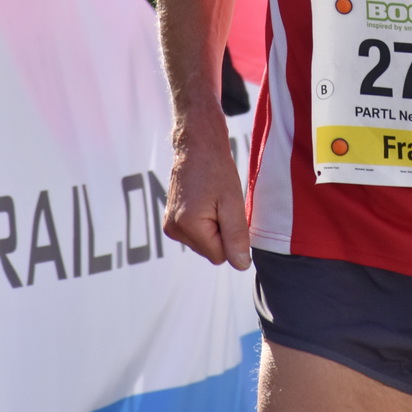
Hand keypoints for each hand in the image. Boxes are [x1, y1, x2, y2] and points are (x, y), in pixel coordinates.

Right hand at [162, 130, 251, 269]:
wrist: (196, 145)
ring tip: (212, 200)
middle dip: (220, 232)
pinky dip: (204, 222)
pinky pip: (195, 234)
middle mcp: (173, 230)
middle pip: (210, 251)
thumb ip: (237, 236)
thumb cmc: (217, 169)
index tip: (228, 211)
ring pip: (203, 243)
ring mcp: (169, 226)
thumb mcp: (233, 202)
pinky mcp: (170, 221)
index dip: (231, 236)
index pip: (220, 256)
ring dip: (213, 226)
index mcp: (188, 226)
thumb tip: (241, 265)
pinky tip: (203, 201)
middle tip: (220, 203)